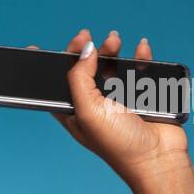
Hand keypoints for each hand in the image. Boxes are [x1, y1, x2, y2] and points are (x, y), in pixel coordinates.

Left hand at [27, 28, 190, 188]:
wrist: (157, 157)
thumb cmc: (119, 144)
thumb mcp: (88, 111)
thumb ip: (79, 78)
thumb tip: (85, 50)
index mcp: (74, 113)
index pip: (55, 86)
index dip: (47, 69)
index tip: (36, 50)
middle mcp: (93, 105)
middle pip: (82, 69)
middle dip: (83, 50)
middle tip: (85, 36)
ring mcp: (116, 98)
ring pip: (109, 63)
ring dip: (110, 48)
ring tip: (114, 41)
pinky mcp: (138, 93)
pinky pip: (136, 67)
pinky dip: (138, 55)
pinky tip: (140, 50)